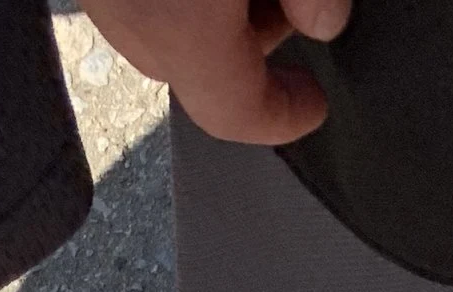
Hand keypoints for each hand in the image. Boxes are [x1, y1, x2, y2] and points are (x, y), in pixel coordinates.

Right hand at [83, 0, 351, 145]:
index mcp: (181, 27)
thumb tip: (328, 20)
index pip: (236, 111)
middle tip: (291, 12)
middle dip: (246, 52)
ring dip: (203, 16)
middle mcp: (123, 14)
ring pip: (156, 26)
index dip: (282, 118)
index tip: (312, 105)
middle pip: (191, 69)